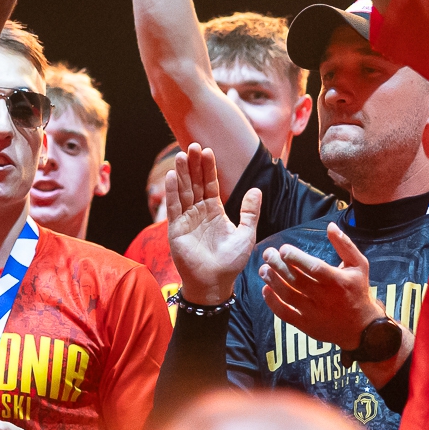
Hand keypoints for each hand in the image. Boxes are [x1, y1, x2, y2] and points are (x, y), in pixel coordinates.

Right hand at [164, 143, 261, 304]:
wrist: (215, 283)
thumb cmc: (231, 262)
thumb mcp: (246, 234)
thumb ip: (250, 212)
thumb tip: (257, 190)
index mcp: (214, 211)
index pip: (209, 184)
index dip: (208, 168)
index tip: (207, 151)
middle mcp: (198, 212)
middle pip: (194, 183)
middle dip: (193, 165)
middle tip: (193, 146)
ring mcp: (186, 219)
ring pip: (183, 191)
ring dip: (181, 174)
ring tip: (181, 156)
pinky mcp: (176, 229)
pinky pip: (174, 207)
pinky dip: (172, 191)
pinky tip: (171, 176)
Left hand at [259, 222, 381, 350]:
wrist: (361, 327)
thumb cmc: (358, 290)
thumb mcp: (359, 265)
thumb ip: (345, 245)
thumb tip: (330, 226)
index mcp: (338, 281)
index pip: (314, 268)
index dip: (296, 258)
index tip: (283, 249)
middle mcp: (325, 297)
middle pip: (297, 280)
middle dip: (278, 266)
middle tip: (267, 254)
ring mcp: (314, 312)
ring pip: (288, 295)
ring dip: (273, 281)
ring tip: (263, 269)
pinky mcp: (306, 325)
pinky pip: (285, 313)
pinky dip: (273, 302)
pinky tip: (265, 289)